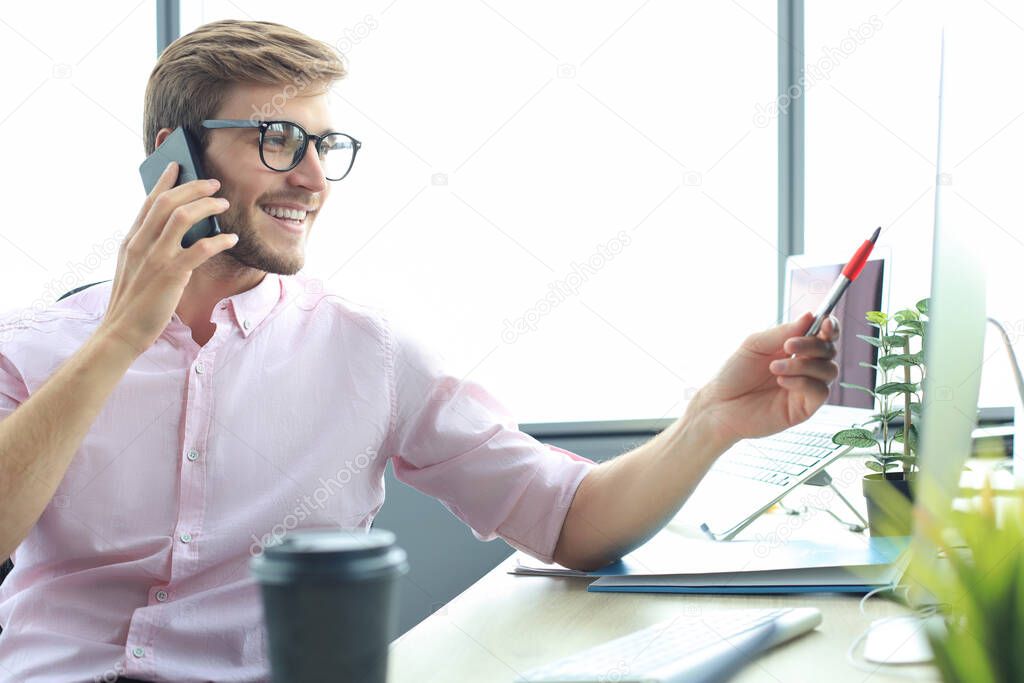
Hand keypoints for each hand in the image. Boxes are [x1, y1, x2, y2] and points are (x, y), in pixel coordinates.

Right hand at [98, 162, 237, 355]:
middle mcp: (141, 243)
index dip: (165, 181)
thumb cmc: (133, 302)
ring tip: (224, 204)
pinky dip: (219, 240)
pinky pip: (200, 248)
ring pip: (183, 217)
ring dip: (207, 206)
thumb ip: (149, 247)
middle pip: (168, 202)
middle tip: (213, 183)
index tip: (177, 165)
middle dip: (193, 187)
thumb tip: (175, 232)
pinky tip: (231, 239)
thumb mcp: (134, 267)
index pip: (149, 201)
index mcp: (131, 240)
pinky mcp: (171, 274)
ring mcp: (155, 257)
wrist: (121, 331)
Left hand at [689, 312, 839, 446]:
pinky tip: (782, 381)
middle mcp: (803, 367)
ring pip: (829, 370)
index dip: (830, 327)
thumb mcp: (755, 345)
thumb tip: (810, 316)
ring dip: (803, 365)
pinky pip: (820, 391)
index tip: (826, 322)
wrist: (719, 405)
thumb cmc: (733, 375)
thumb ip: (782, 332)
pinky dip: (803, 382)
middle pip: (830, 351)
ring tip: (774, 367)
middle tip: (789, 346)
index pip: (823, 335)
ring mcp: (805, 388)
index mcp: (793, 350)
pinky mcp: (804, 408)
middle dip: (814, 345)